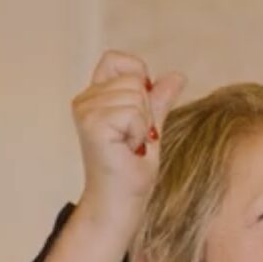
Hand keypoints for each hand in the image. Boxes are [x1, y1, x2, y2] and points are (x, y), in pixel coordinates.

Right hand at [72, 50, 185, 216]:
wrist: (122, 201)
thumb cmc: (132, 170)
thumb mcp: (151, 128)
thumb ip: (158, 101)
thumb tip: (177, 75)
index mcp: (95, 96)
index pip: (117, 60)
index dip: (137, 76)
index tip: (140, 110)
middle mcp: (85, 99)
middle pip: (135, 80)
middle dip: (146, 111)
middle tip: (133, 139)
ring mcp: (85, 110)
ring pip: (136, 96)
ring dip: (142, 125)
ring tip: (128, 146)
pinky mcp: (92, 123)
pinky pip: (133, 113)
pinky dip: (138, 133)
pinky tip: (126, 149)